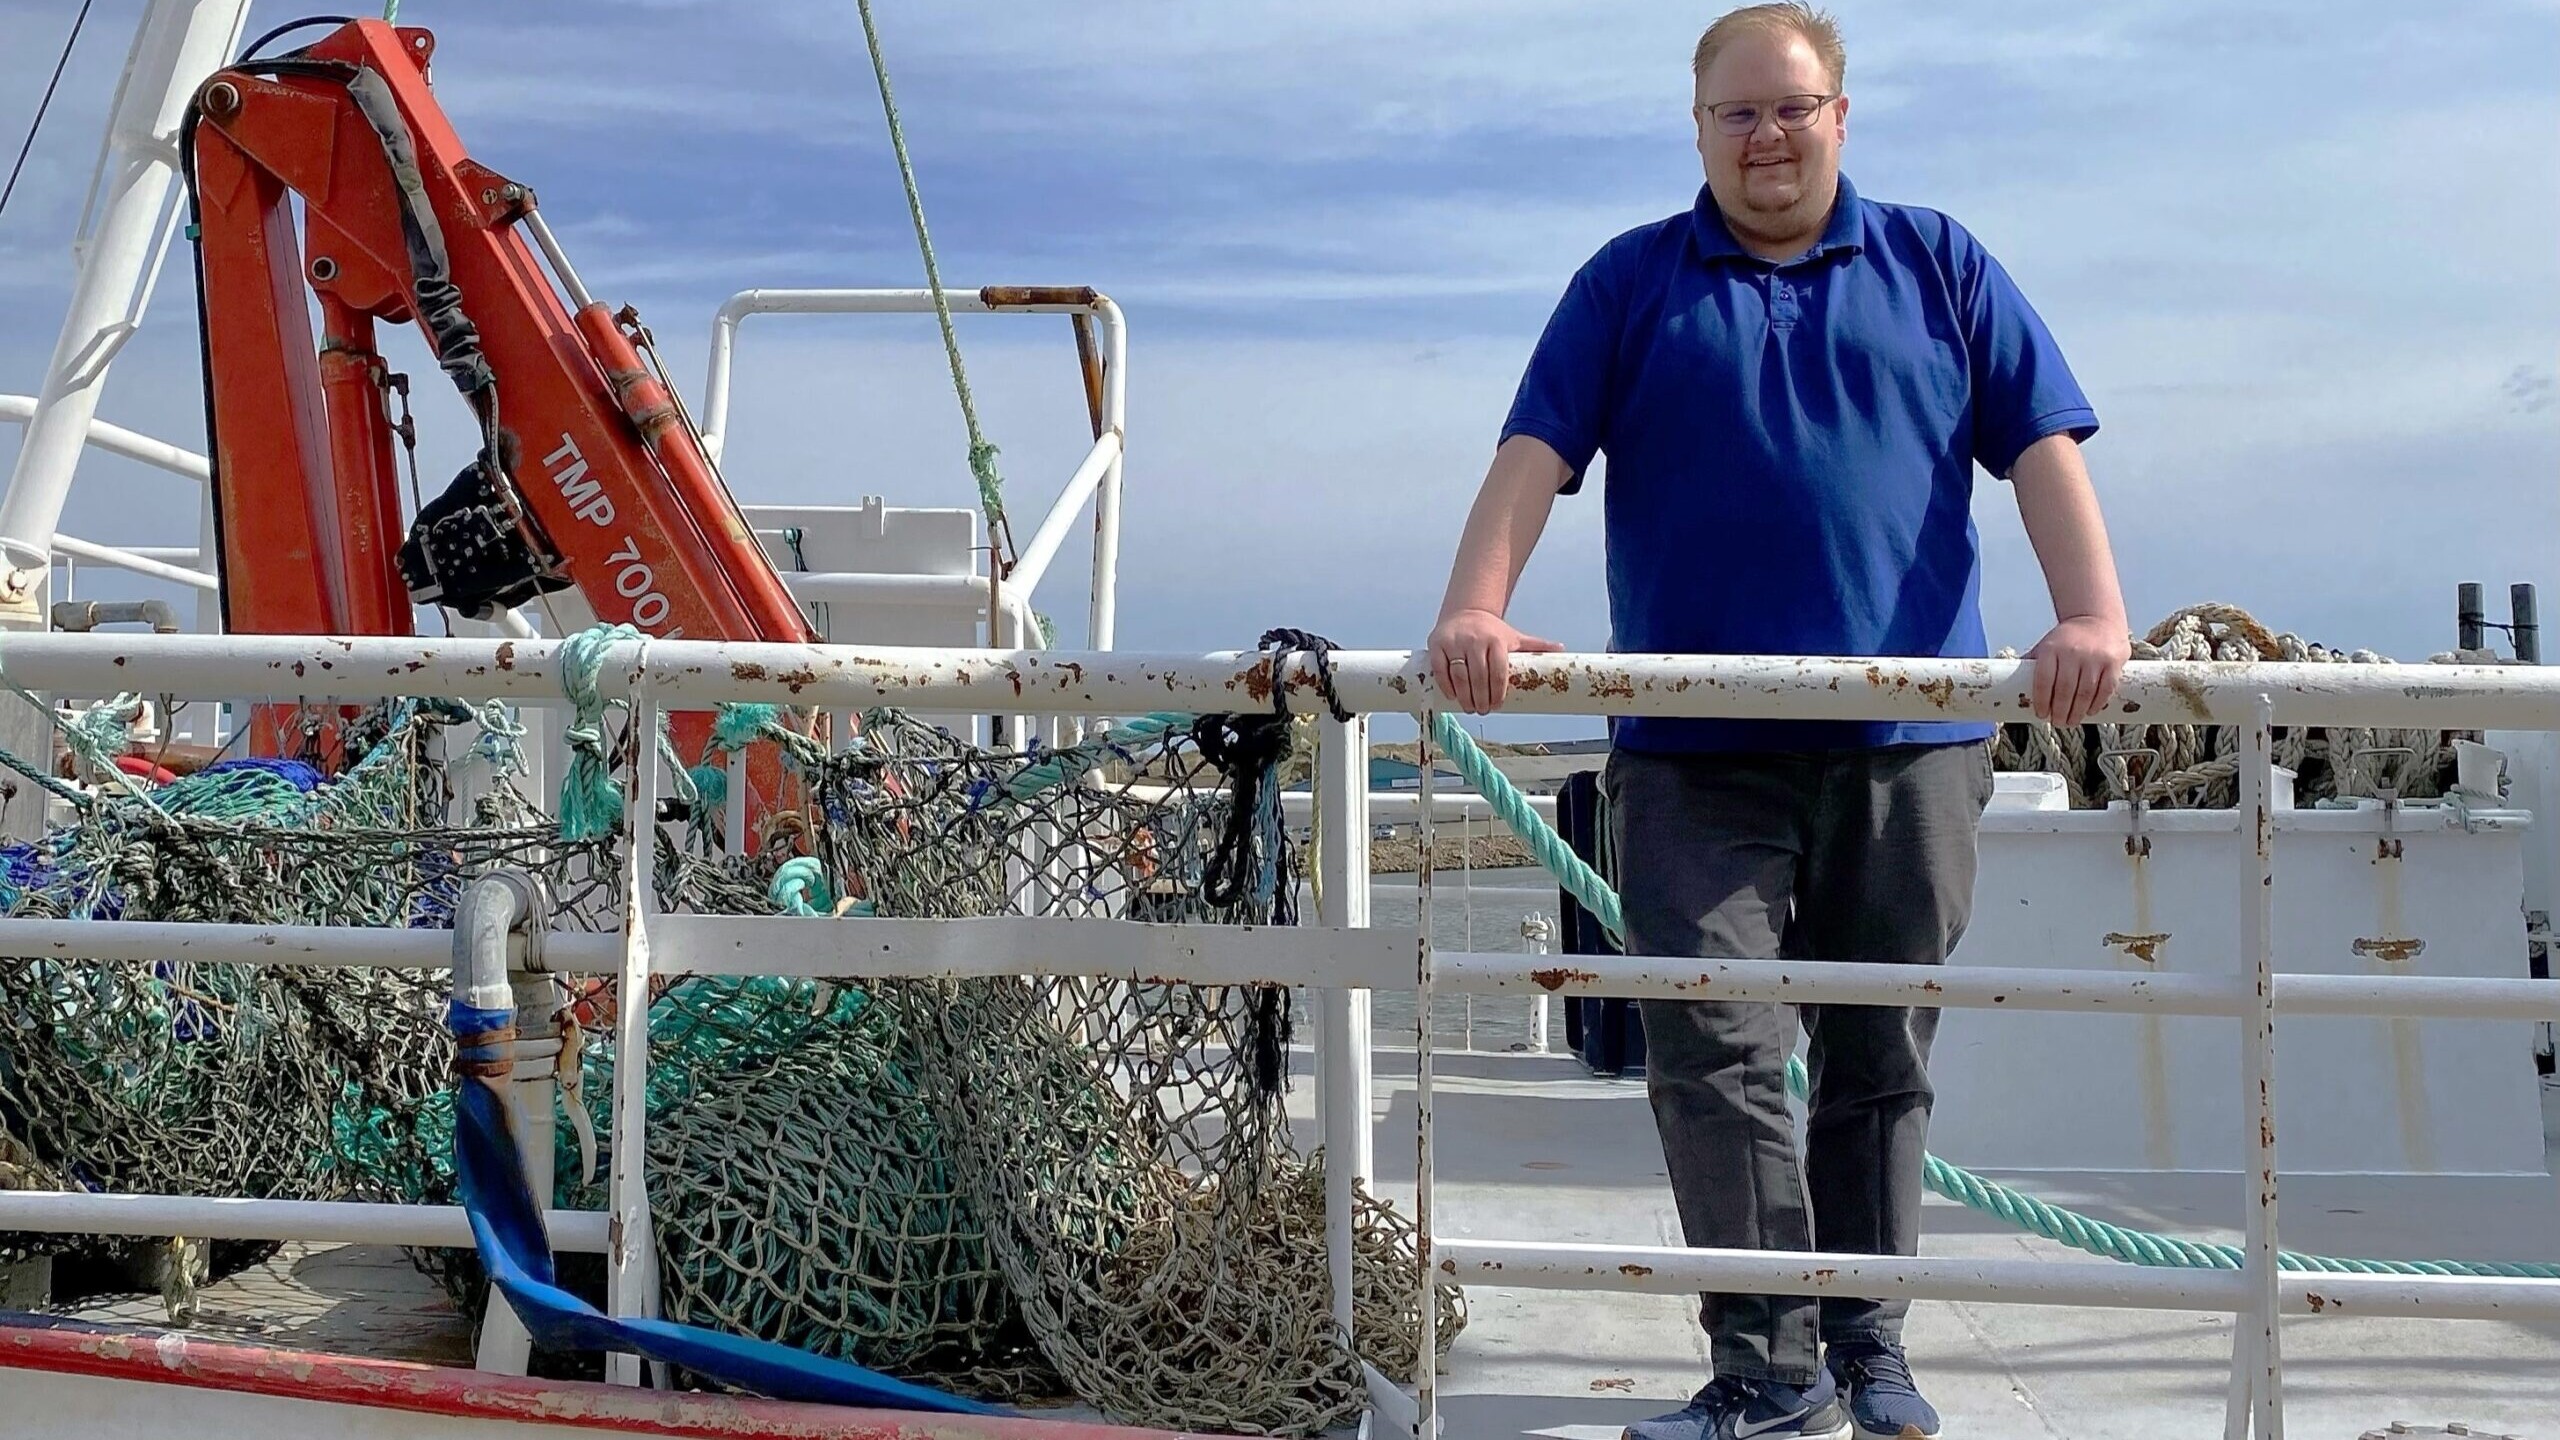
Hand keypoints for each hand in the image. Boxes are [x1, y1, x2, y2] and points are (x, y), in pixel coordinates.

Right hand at [1427, 607, 1561, 713]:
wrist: (1466, 611)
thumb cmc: (1492, 630)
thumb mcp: (1514, 636)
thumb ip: (1536, 645)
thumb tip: (1562, 650)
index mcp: (1496, 639)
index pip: (1498, 671)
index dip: (1498, 692)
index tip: (1497, 706)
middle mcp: (1475, 639)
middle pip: (1479, 676)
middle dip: (1481, 698)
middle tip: (1483, 711)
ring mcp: (1454, 641)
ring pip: (1459, 675)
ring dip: (1465, 696)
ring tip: (1470, 708)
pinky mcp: (1437, 644)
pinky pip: (1440, 669)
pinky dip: (1446, 685)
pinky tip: (1453, 697)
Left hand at [2025, 614, 2129, 725]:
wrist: (2097, 618)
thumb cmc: (2067, 639)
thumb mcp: (2046, 645)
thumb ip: (2032, 663)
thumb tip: (2007, 685)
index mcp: (2052, 649)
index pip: (2044, 680)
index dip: (2042, 701)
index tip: (2041, 714)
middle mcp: (2073, 652)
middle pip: (2065, 690)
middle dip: (2061, 712)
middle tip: (2058, 723)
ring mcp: (2095, 657)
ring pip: (2085, 693)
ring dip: (2078, 712)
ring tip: (2071, 721)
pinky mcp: (2113, 662)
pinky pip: (2106, 689)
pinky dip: (2097, 704)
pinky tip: (2089, 712)